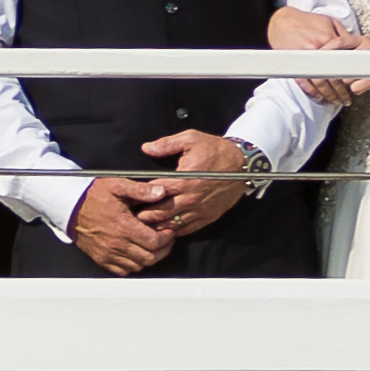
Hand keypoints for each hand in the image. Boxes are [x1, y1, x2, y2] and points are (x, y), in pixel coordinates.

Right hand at [65, 176, 176, 272]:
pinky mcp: (101, 258)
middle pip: (149, 257)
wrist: (69, 206)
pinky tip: (135, 254)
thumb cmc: (92, 195)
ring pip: (138, 266)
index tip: (169, 232)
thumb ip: (140, 190)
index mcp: (124, 226)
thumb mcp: (116, 186)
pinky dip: (132, 265)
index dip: (167, 238)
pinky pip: (122, 270)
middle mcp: (117, 243)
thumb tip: (161, 192)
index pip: (154, 242)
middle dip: (162, 250)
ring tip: (152, 247)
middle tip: (165, 240)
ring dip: (149, 258)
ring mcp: (108, 253)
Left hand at [138, 127, 265, 232]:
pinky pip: (185, 230)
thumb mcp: (191, 139)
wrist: (242, 165)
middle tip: (128, 214)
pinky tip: (161, 228)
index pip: (153, 193)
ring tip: (140, 224)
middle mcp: (190, 199)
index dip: (139, 195)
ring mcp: (198, 211)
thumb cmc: (215, 150)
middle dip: (142, 215)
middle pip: (158, 213)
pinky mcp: (206, 218)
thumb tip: (145, 148)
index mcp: (183, 180)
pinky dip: (171, 231)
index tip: (127, 196)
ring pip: (170, 225)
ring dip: (155, 225)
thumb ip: (166, 144)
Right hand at [268, 4, 367, 106]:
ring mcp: (305, 59)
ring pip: (319, 83)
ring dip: (328, 95)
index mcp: (328, 39)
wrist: (282, 20)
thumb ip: (343, 34)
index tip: (356, 83)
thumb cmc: (306, 21)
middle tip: (346, 98)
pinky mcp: (294, 64)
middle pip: (333, 77)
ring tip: (335, 101)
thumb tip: (356, 47)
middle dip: (341, 91)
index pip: (344, 62)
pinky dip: (312, 92)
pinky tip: (319, 97)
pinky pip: (304, 83)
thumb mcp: (329, 22)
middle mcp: (317, 50)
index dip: (351, 76)